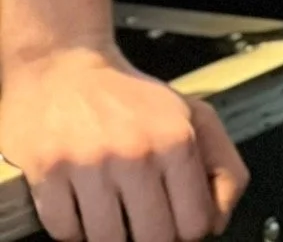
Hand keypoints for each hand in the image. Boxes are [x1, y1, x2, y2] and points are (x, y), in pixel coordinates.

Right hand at [0, 45, 248, 241]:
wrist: (63, 69)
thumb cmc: (130, 99)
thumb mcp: (192, 116)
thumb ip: (222, 167)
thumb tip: (218, 222)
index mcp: (177, 138)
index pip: (195, 224)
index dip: (186, 228)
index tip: (174, 218)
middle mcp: (136, 151)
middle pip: (153, 239)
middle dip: (147, 233)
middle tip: (140, 215)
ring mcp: (90, 164)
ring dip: (108, 232)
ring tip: (109, 203)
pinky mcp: (49, 173)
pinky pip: (66, 233)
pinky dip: (72, 226)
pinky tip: (80, 197)